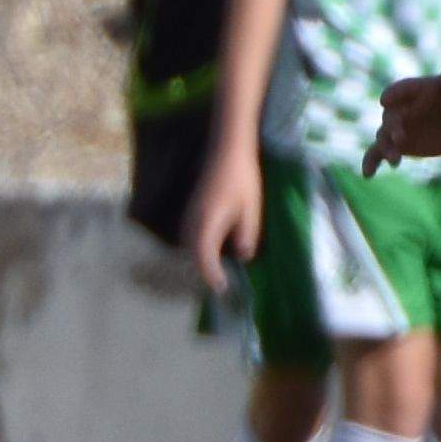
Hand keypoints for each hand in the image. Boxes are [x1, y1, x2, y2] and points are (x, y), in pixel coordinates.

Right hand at [179, 142, 263, 295]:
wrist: (227, 153)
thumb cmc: (242, 181)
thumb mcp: (251, 211)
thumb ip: (246, 236)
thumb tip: (242, 256)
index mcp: (207, 223)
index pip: (203, 257)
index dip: (211, 275)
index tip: (223, 288)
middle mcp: (192, 221)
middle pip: (192, 254)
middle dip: (204, 271)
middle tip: (222, 284)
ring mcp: (189, 215)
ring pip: (189, 245)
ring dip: (201, 259)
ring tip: (218, 270)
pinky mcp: (191, 210)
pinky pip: (191, 236)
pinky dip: (199, 247)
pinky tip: (213, 249)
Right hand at [364, 68, 440, 173]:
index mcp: (413, 91)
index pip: (399, 90)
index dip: (392, 95)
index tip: (385, 101)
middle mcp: (400, 108)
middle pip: (390, 117)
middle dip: (392, 128)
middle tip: (401, 140)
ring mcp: (396, 127)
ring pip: (384, 136)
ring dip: (386, 148)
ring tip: (395, 160)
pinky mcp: (396, 144)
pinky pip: (377, 152)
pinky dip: (371, 162)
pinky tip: (368, 175)